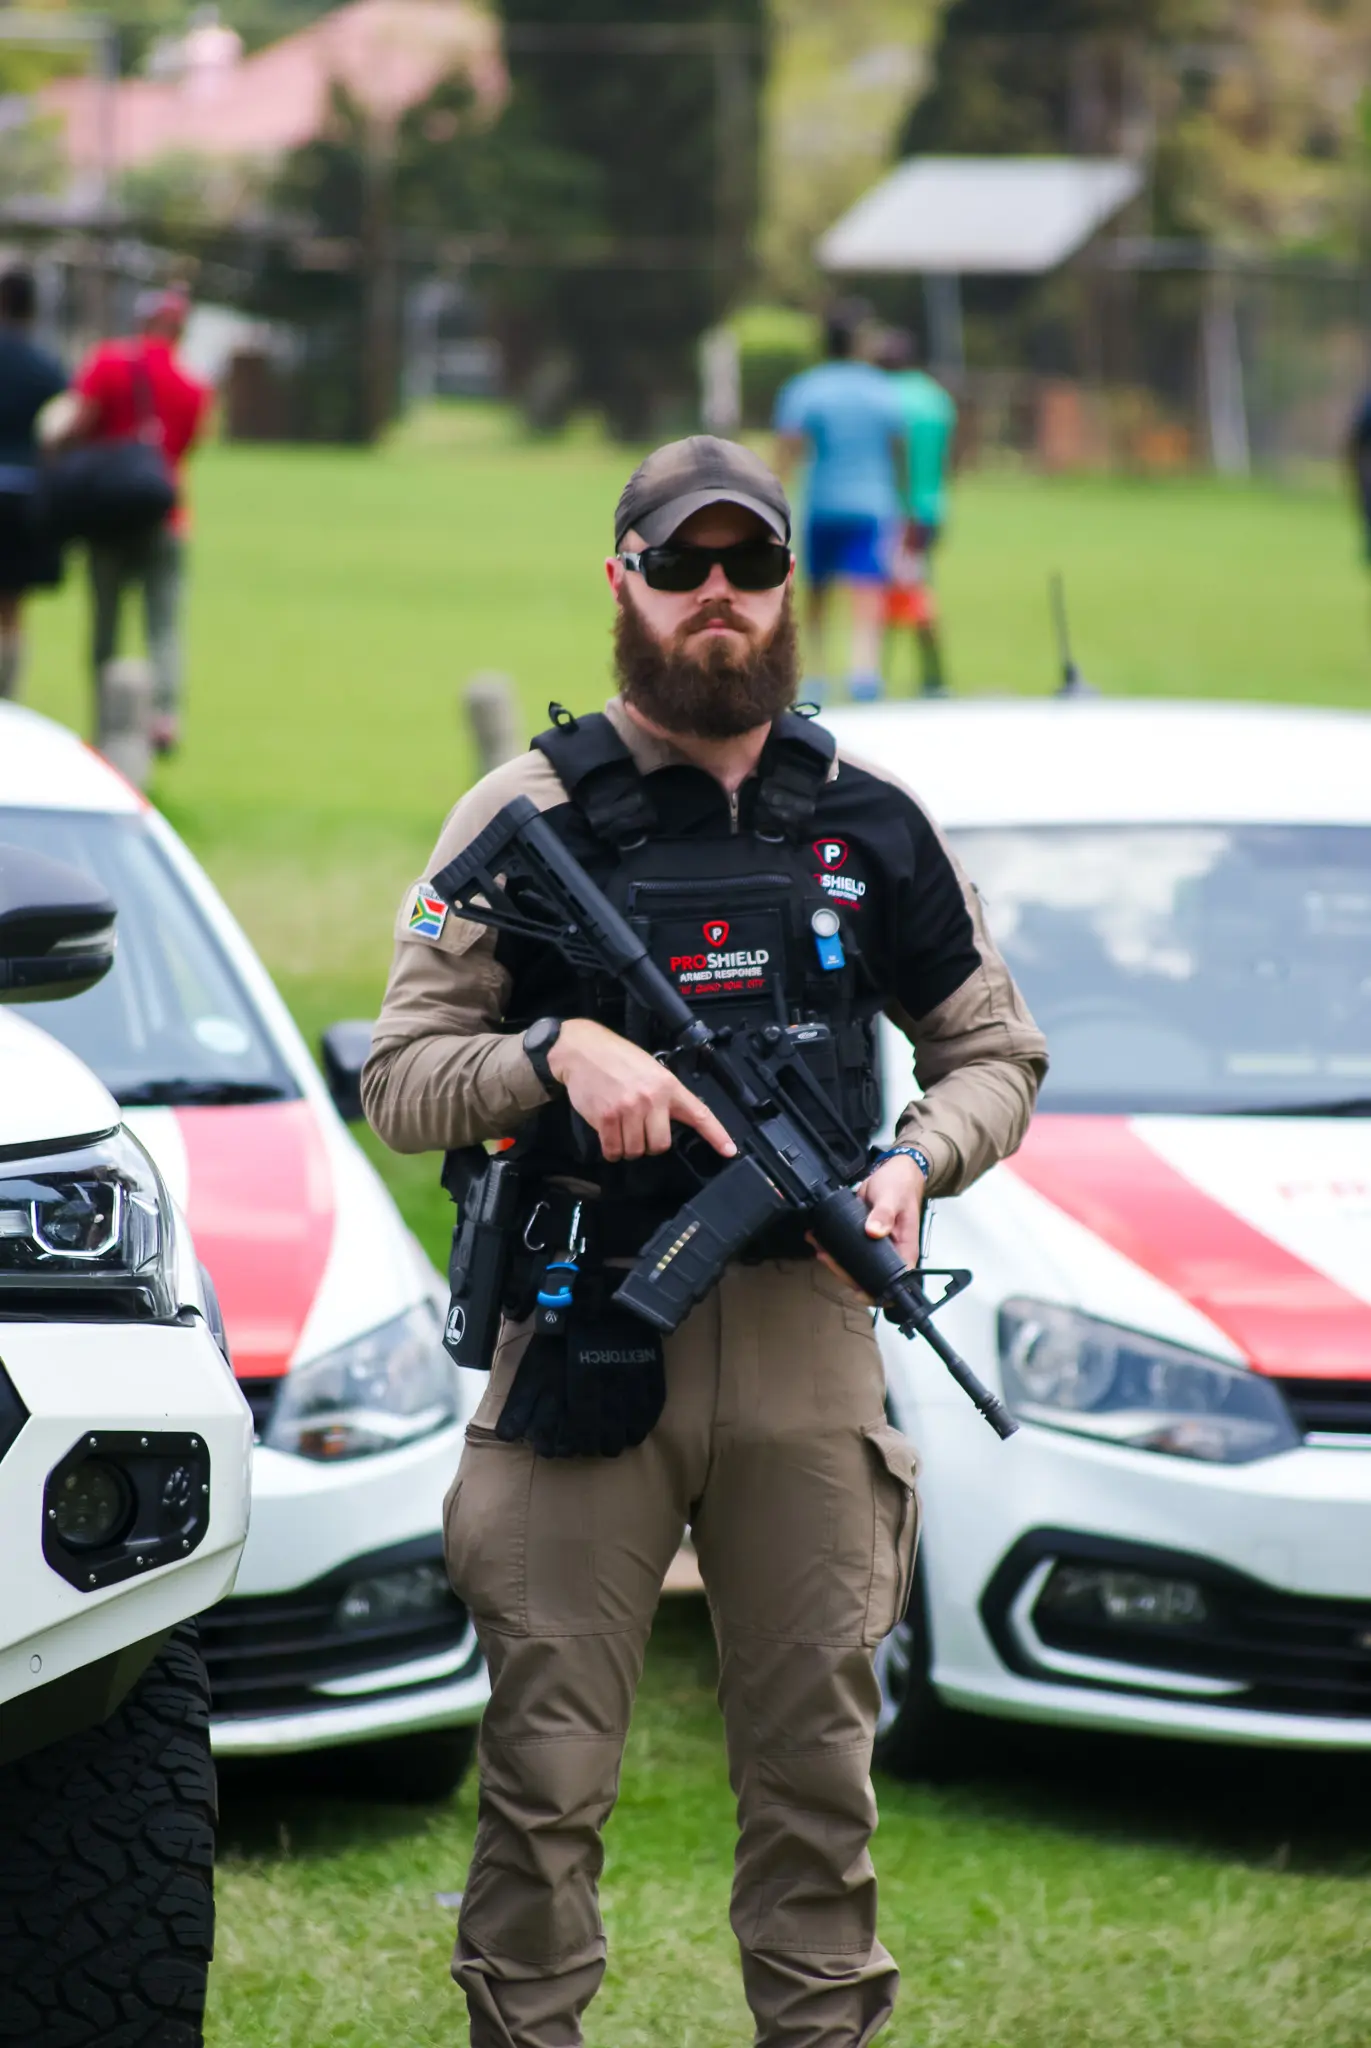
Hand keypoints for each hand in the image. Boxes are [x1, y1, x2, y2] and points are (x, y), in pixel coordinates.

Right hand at [548, 1018, 736, 1164]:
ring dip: (628, 1147)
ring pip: (636, 1150)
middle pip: (661, 1145)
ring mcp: (629, 1109)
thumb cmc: (617, 1058)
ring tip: (622, 1128)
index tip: (730, 1150)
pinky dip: (611, 1149)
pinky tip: (609, 1136)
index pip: (700, 1114)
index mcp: (668, 1086)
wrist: (582, 1049)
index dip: (717, 1135)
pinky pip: (614, 1149)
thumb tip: (673, 1119)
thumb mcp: (650, 1068)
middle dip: (649, 1143)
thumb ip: (664, 1094)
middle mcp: (652, 1099)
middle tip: (639, 1129)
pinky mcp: (606, 1118)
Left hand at [811, 1156, 926, 1296]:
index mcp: (904, 1249)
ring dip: (835, 1260)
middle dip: (844, 1272)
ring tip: (818, 1246)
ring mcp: (876, 1246)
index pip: (894, 1282)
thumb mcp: (892, 1197)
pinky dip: (833, 1246)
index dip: (876, 1291)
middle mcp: (891, 1252)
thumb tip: (875, 1232)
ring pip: (855, 1265)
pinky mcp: (863, 1237)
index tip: (857, 1291)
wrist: (894, 1171)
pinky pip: (848, 1248)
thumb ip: (884, 1214)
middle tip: (826, 1257)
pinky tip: (819, 1238)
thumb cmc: (900, 1185)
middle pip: (868, 1276)